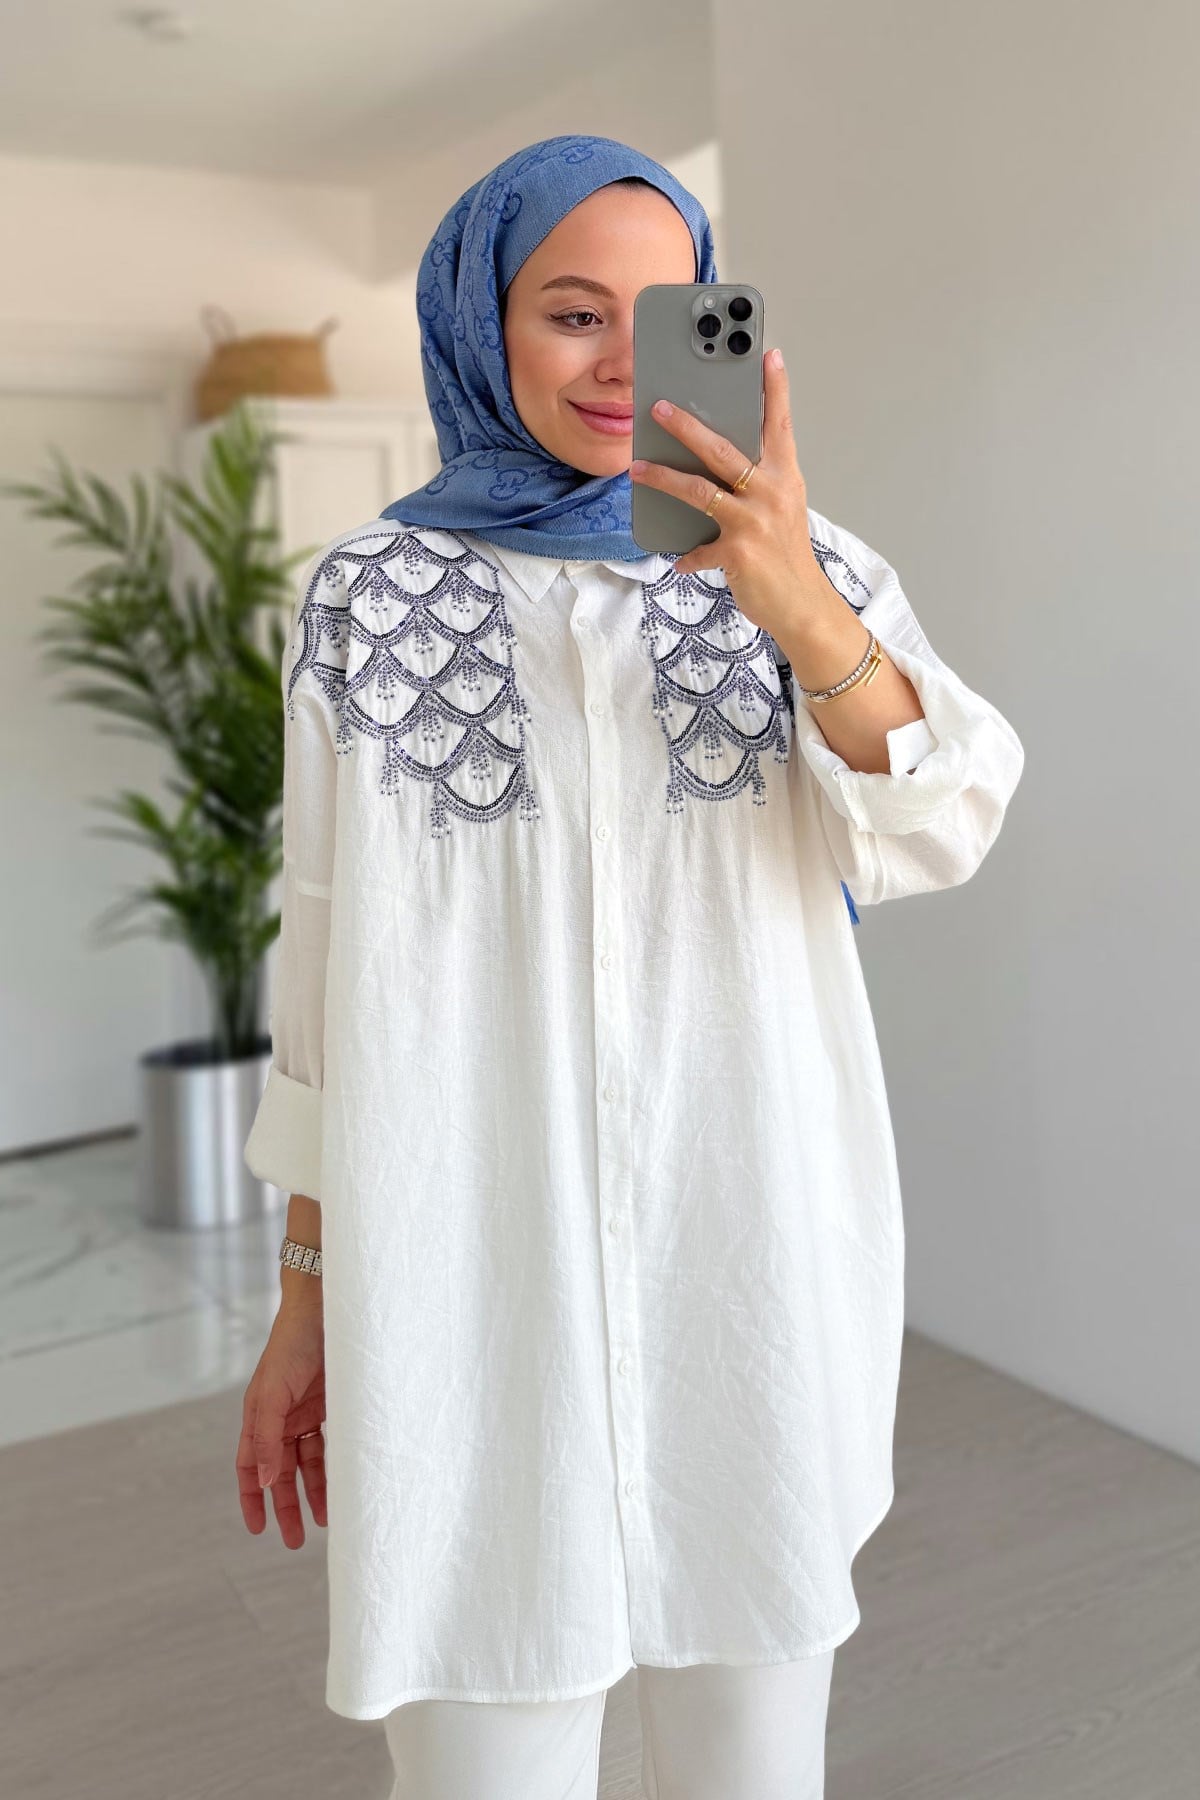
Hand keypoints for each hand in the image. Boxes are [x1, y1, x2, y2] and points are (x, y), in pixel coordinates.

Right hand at [236, 1297, 326, 1548]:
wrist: (325, 1309)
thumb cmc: (292, 1345)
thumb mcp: (273, 1394)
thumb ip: (267, 1437)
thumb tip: (263, 1480)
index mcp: (259, 1415)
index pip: (250, 1466)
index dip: (252, 1498)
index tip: (259, 1529)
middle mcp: (281, 1418)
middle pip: (280, 1472)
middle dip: (286, 1505)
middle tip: (296, 1539)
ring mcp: (306, 1412)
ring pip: (308, 1463)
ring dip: (314, 1490)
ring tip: (326, 1519)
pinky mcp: (331, 1405)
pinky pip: (330, 1444)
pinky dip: (334, 1465)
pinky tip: (343, 1484)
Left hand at [629, 347, 835, 644]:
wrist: (803, 605)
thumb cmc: (787, 555)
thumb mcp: (782, 509)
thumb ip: (757, 483)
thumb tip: (716, 464)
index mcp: (785, 477)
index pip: (779, 424)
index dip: (775, 389)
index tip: (768, 354)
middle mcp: (772, 493)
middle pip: (723, 450)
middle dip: (687, 426)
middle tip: (659, 408)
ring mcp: (754, 522)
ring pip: (700, 490)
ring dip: (664, 478)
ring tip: (637, 468)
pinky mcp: (738, 553)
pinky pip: (699, 549)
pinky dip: (686, 555)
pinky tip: (677, 559)